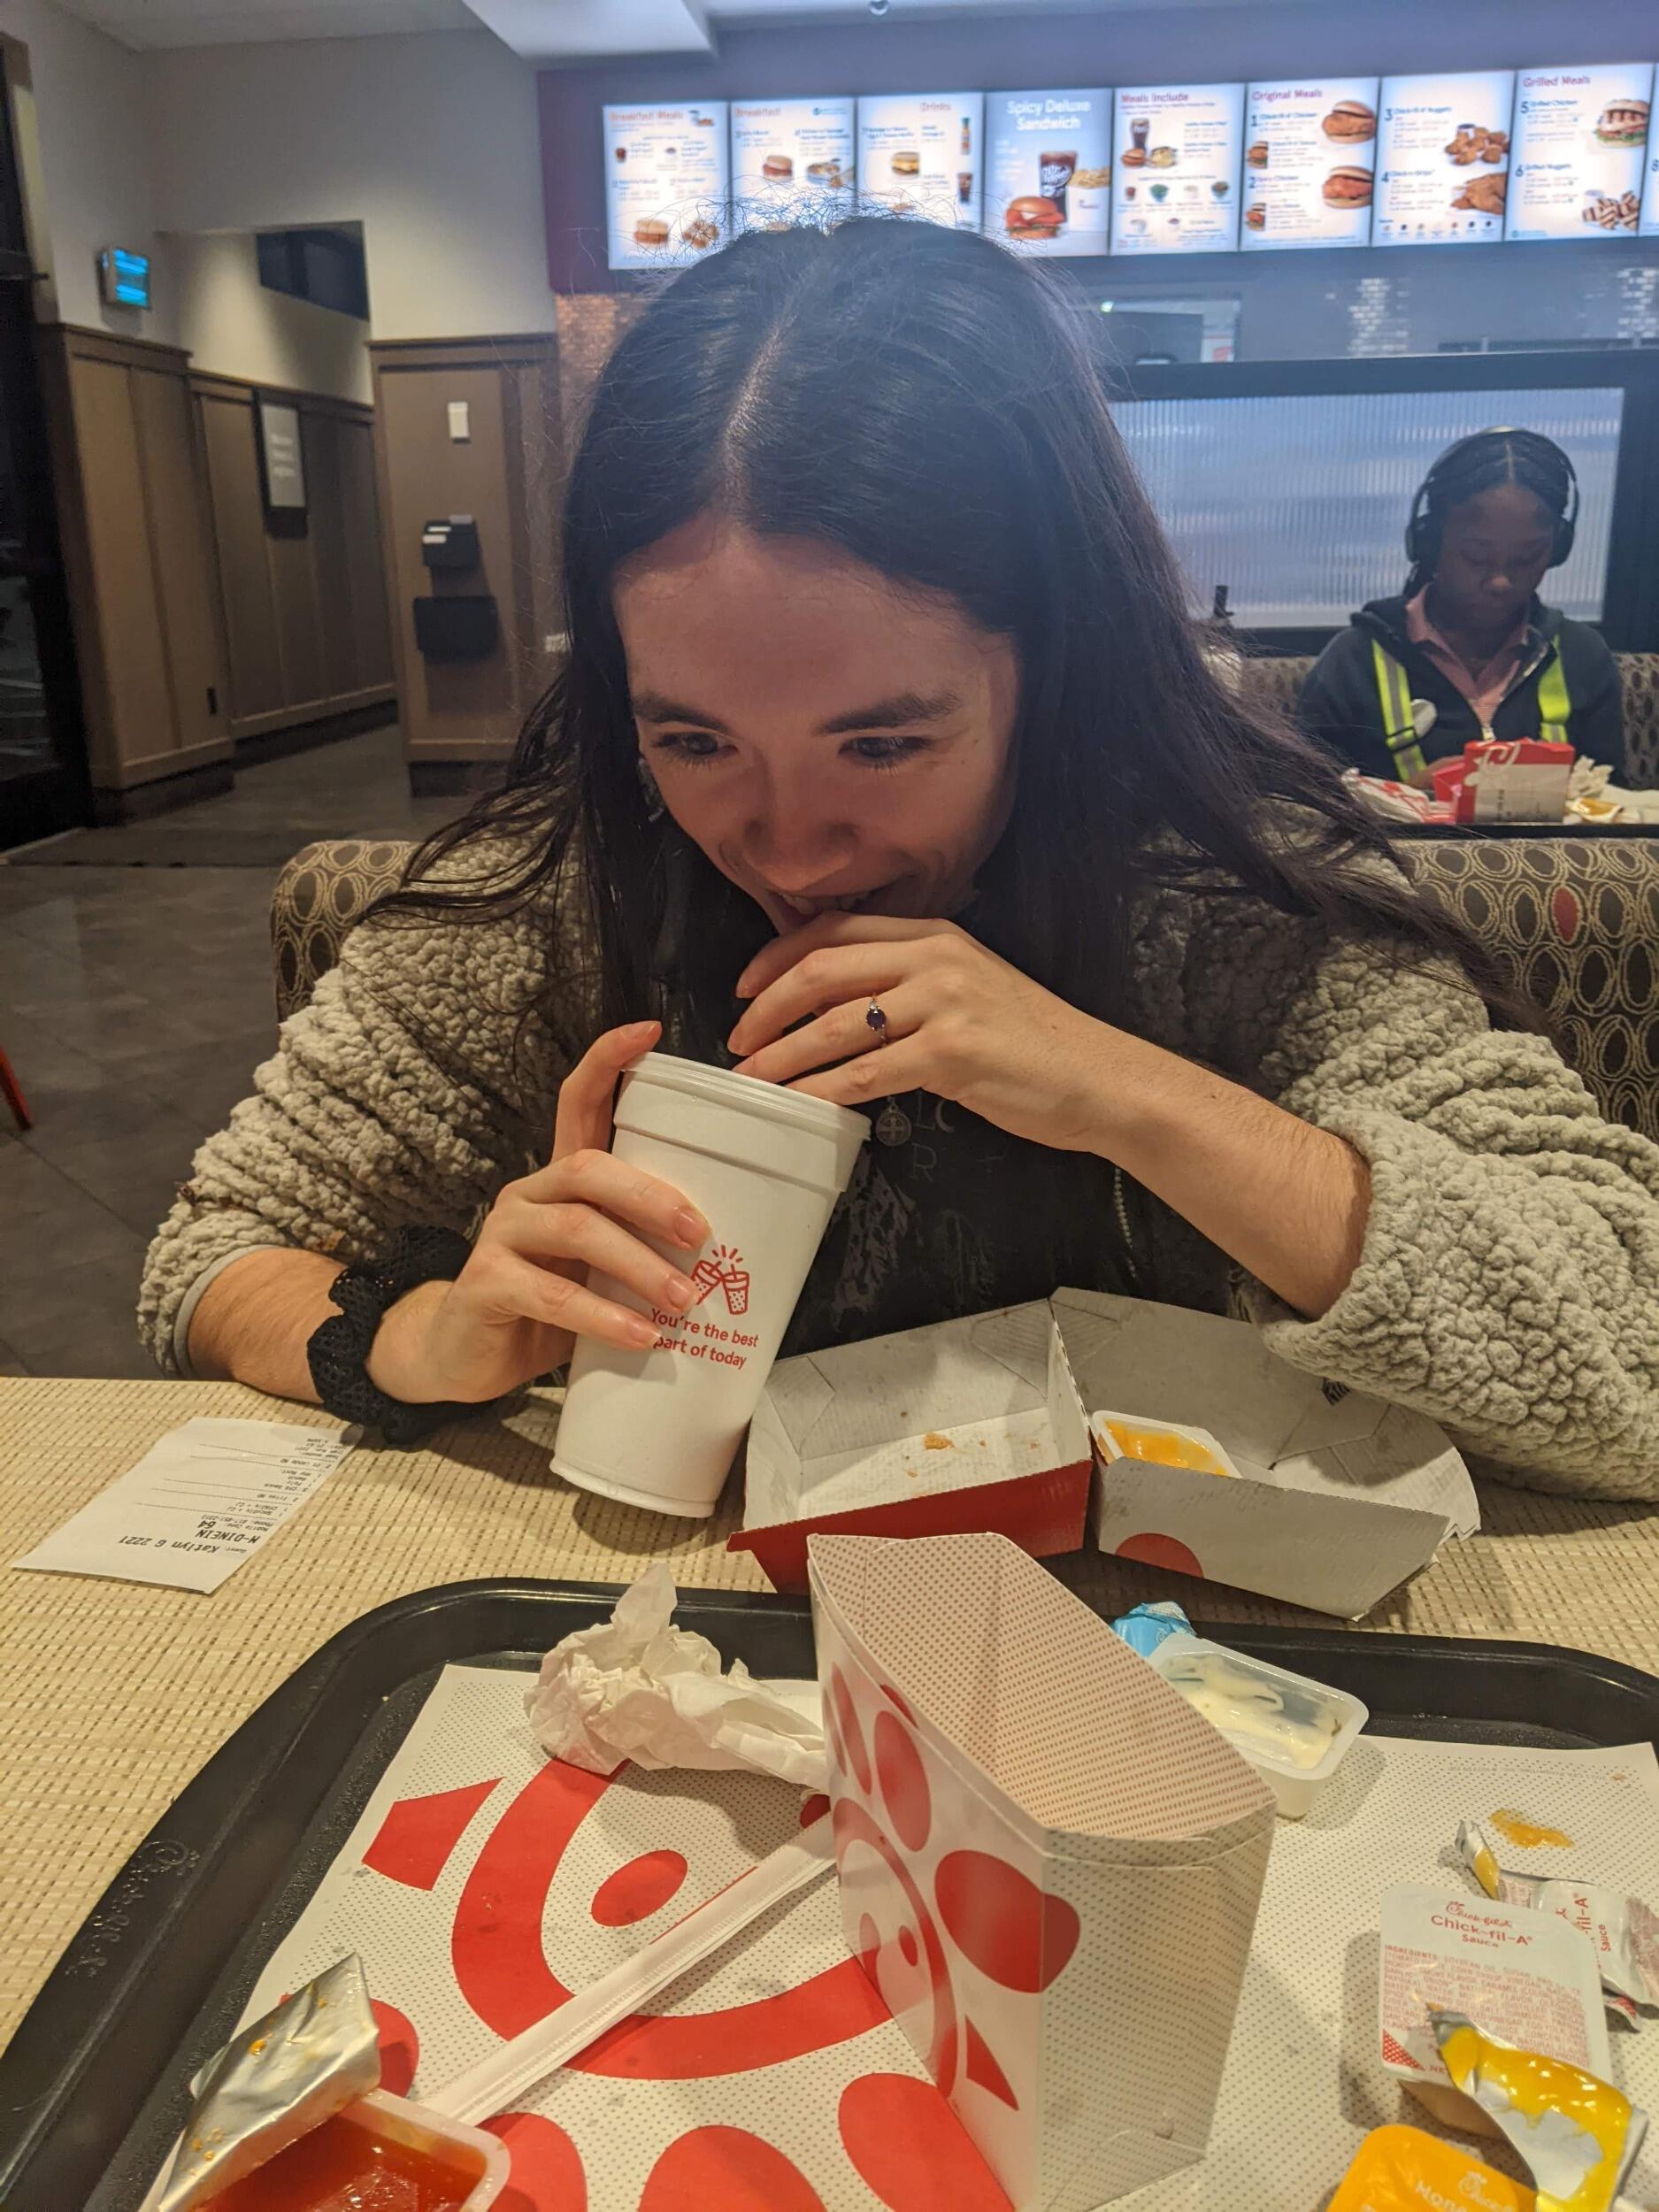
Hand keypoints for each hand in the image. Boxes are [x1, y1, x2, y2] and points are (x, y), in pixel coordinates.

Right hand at [367, 1021, 709, 1403]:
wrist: (468, 1359)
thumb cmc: (550, 1308)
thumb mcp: (601, 1270)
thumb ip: (642, 1247)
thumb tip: (733, 1252)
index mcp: (560, 1181)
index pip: (577, 1101)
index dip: (607, 1062)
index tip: (649, 1032)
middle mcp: (528, 1193)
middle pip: (588, 1168)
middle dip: (652, 1197)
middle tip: (701, 1237)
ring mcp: (501, 1235)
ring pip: (576, 1229)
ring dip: (638, 1265)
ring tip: (683, 1302)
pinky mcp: (485, 1284)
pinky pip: (551, 1296)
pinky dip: (602, 1317)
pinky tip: (641, 1336)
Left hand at [728, 917, 1113, 1152]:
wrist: (1097, 1078)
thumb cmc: (1030, 1043)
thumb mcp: (969, 989)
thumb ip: (909, 983)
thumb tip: (834, 1006)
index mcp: (934, 935)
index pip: (834, 930)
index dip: (775, 958)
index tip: (743, 989)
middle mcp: (935, 958)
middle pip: (821, 969)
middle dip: (766, 1006)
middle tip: (737, 1038)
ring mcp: (945, 1002)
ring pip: (835, 1024)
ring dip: (783, 1054)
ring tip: (753, 1076)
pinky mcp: (952, 1053)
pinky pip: (868, 1072)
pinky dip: (825, 1089)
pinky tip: (802, 1102)